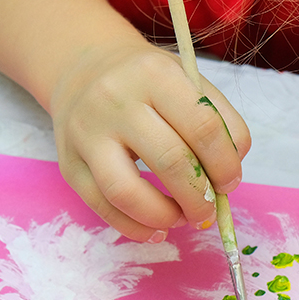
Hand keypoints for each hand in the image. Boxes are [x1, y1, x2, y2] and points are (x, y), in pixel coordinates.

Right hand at [48, 38, 249, 241]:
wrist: (83, 71)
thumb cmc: (146, 81)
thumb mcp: (187, 79)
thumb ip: (219, 121)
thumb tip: (228, 178)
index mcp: (155, 75)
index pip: (203, 127)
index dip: (225, 164)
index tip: (229, 182)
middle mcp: (116, 100)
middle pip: (170, 161)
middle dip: (199, 197)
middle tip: (209, 209)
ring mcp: (86, 133)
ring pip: (128, 192)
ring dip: (165, 216)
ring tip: (182, 218)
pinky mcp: (69, 164)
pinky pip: (102, 207)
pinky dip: (135, 228)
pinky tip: (157, 228)